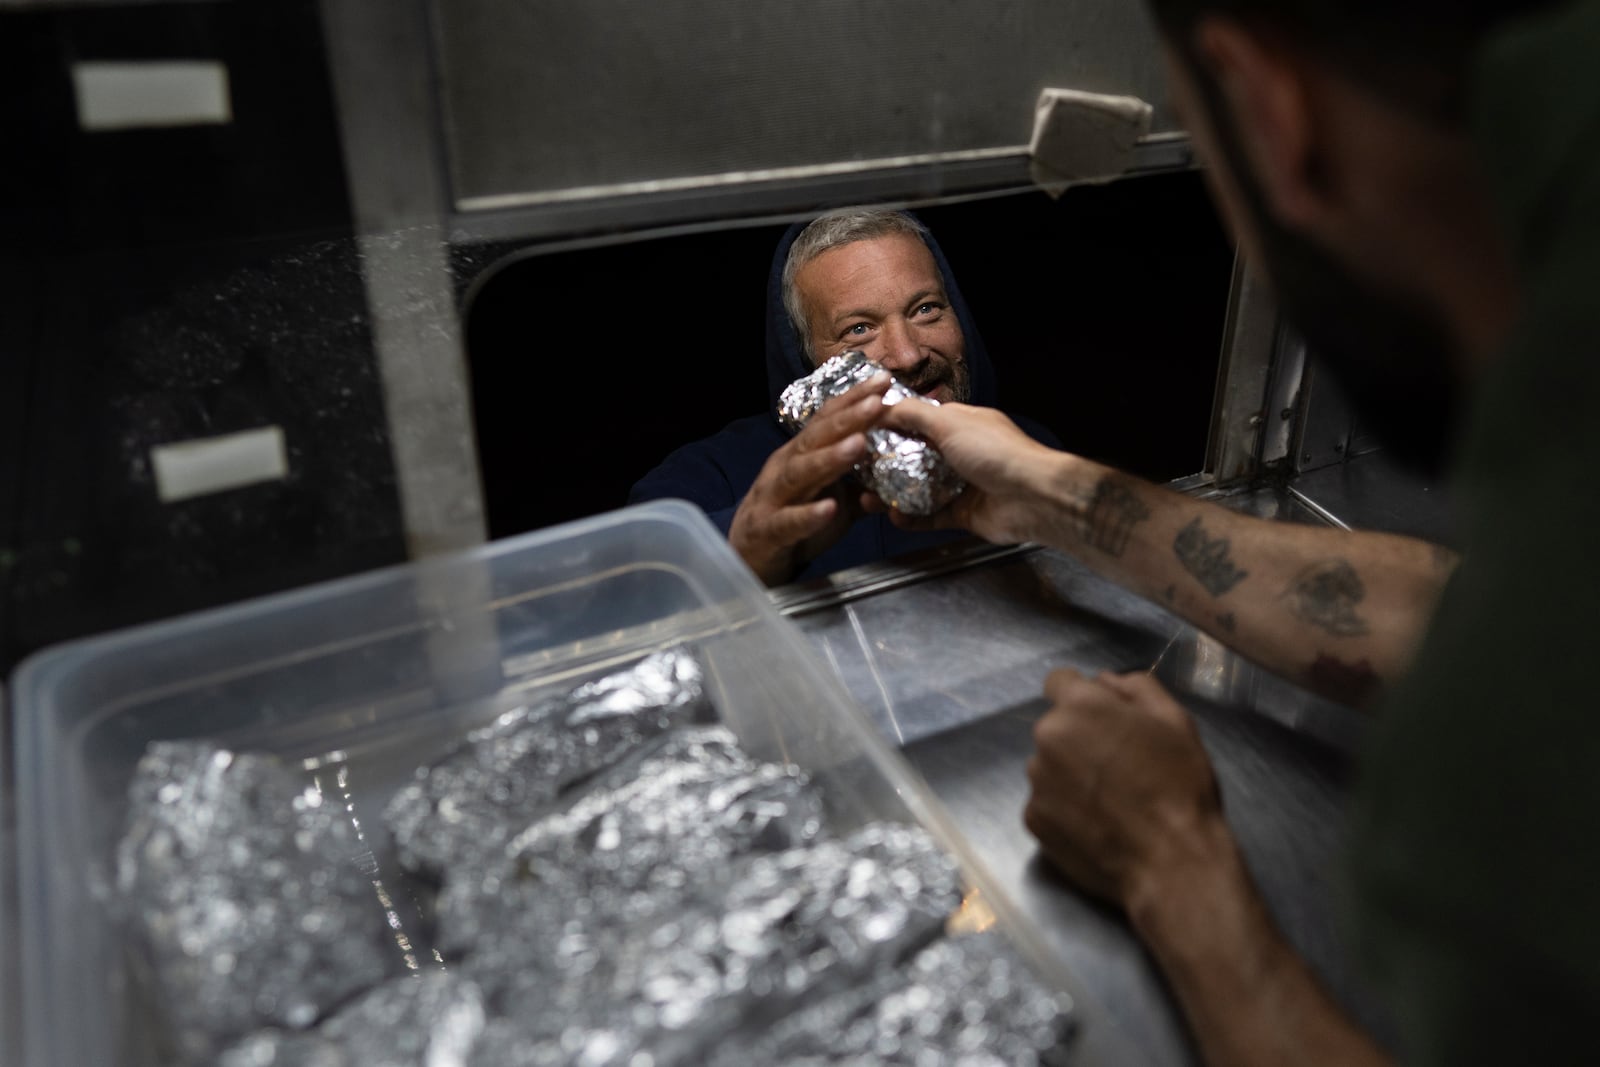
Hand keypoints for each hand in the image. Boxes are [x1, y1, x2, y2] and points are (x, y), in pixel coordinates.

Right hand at [729, 374, 891, 584]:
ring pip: (801, 473)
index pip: (828, 420)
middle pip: (817, 438)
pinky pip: (789, 522)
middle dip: (849, 418)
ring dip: (830, 458)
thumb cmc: (791, 520)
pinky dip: (809, 515)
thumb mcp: (833, 498)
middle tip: (878, 402)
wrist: (746, 557)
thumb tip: (902, 471)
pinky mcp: (768, 530)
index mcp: (801, 454)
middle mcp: (786, 467)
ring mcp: (774, 498)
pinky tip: (830, 508)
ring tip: (859, 444)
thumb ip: (863, 485)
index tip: (883, 380)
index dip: (854, 400)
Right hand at [869, 399, 1063, 546]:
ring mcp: (960, 484)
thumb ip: (913, 414)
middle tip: (858, 471)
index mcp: (959, 424)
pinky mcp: (962, 514)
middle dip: (885, 465)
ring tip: (868, 498)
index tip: (860, 433)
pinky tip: (893, 517)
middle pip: (914, 458)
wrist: (1032, 497)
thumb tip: (883, 405)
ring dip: (892, 494)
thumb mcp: (950, 421)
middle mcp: (959, 452)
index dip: (890, 426)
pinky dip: (910, 518)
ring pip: (918, 489)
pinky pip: (929, 516)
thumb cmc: (995, 452)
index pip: (917, 421)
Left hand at [1024, 669, 1229, 910]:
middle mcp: (1047, 738)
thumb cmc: (1178, 786)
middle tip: (1119, 766)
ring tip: (1110, 801)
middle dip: (1080, 738)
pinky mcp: (1033, 820)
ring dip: (1069, 774)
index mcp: (1080, 707)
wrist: (1170, 862)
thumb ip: (1136, 688)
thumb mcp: (1175, 722)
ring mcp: (1036, 781)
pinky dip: (1065, 809)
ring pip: (1049, 766)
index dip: (1081, 695)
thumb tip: (1104, 680)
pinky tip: (1097, 824)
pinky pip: (1046, 803)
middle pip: (1056, 728)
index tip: (1101, 717)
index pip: (1059, 681)